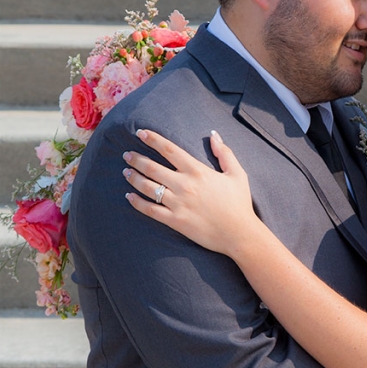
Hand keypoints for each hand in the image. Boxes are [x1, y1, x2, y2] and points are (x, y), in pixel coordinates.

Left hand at [123, 129, 257, 256]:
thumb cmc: (240, 203)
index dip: (153, 139)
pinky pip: (150, 210)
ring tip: (126, 172)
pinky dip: (136, 203)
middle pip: (152, 167)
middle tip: (127, 154)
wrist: (239, 234)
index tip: (141, 133)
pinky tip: (129, 197)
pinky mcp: (175, 221)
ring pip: (147, 187)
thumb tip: (214, 135)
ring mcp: (177, 204)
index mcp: (198, 171)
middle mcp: (184, 185)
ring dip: (133, 178)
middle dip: (136, 159)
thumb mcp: (237, 174)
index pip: (169, 150)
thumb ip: (225, 153)